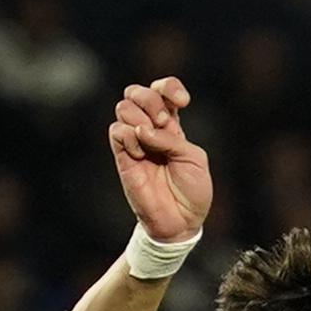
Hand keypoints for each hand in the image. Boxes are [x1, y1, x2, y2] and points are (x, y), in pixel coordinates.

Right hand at [107, 76, 212, 243]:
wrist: (180, 222)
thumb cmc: (192, 192)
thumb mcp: (194, 159)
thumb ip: (172, 139)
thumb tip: (143, 130)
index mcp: (172, 125)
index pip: (162, 90)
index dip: (169, 87)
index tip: (183, 102)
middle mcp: (151, 129)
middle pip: (137, 92)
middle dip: (150, 99)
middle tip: (163, 121)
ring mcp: (135, 142)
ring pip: (123, 107)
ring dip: (139, 116)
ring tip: (150, 140)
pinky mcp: (123, 158)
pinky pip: (116, 131)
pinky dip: (129, 136)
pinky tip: (140, 153)